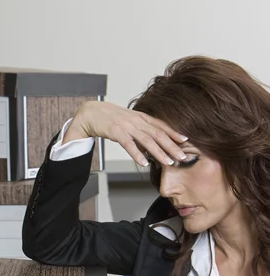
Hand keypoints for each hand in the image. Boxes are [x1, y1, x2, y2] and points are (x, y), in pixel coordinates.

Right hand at [64, 101, 187, 166]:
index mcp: (141, 117)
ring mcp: (127, 126)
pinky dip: (137, 154)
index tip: (186, 141)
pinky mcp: (116, 132)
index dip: (174, 133)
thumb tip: (152, 146)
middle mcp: (137, 121)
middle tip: (183, 157)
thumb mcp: (129, 121)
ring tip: (168, 162)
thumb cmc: (110, 119)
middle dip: (172, 146)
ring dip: (159, 152)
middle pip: (158, 134)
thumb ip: (141, 131)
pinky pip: (128, 145)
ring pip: (147, 140)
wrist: (91, 113)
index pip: (161, 126)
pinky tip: (144, 163)